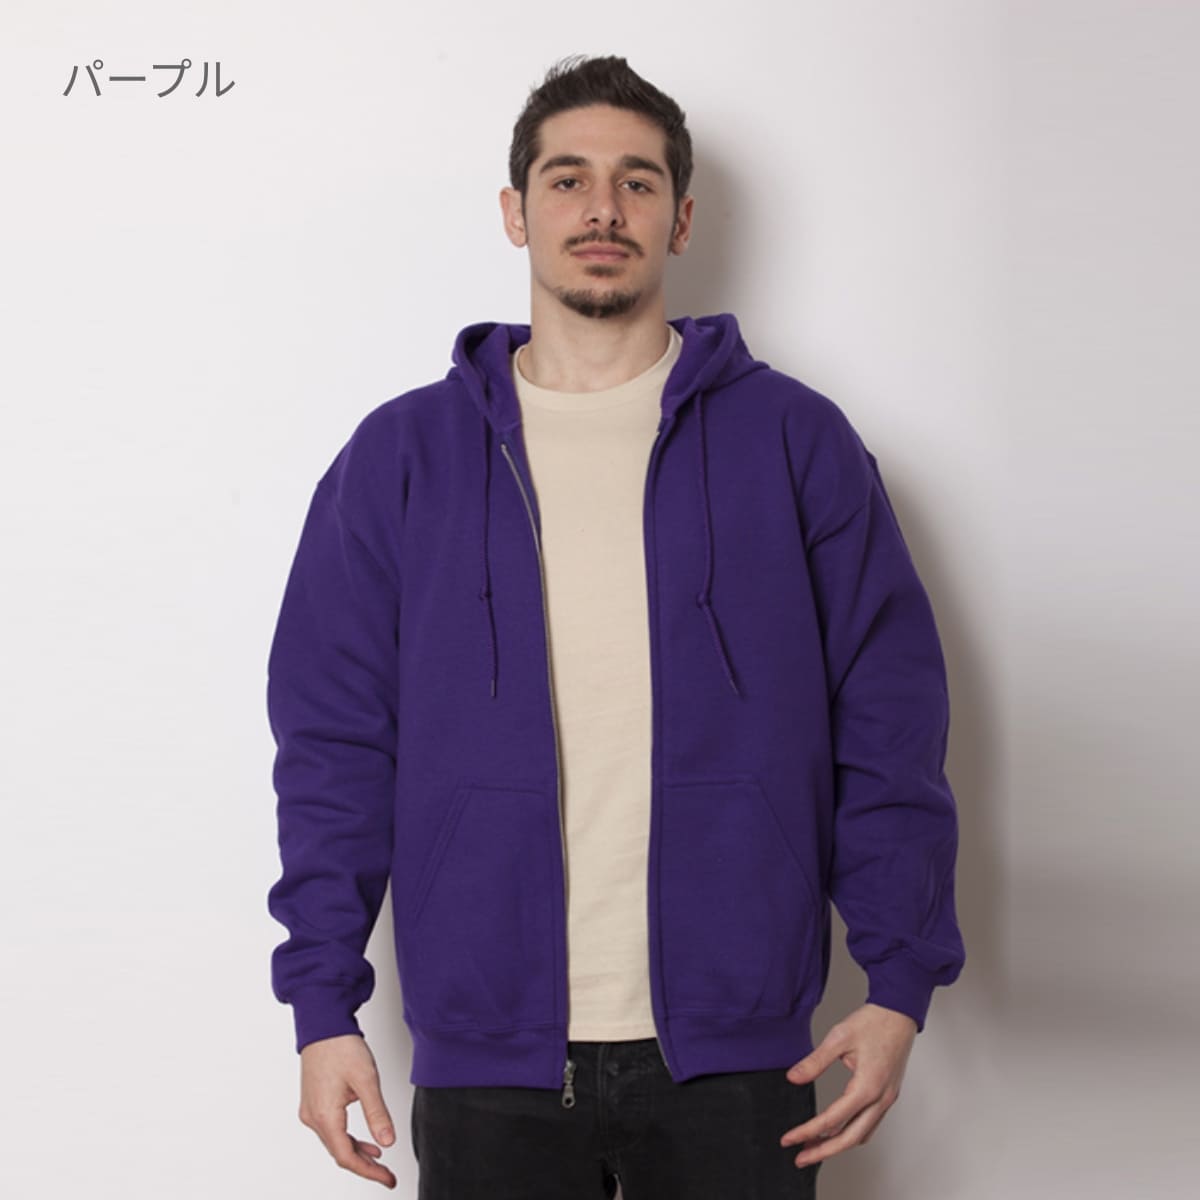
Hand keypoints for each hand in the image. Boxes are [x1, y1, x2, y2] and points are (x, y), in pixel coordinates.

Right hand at [299, 1033, 397, 1188]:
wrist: (323, 1024)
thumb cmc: (341, 1046)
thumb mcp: (366, 1080)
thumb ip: (377, 1113)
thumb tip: (388, 1142)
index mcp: (325, 1116)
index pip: (346, 1157)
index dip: (369, 1172)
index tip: (387, 1179)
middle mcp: (313, 1117)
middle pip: (339, 1153)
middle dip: (364, 1166)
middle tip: (387, 1175)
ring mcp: (310, 1110)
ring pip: (334, 1142)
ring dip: (356, 1152)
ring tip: (379, 1159)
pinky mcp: (313, 1102)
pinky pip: (330, 1130)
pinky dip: (347, 1138)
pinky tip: (364, 1140)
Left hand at [779, 1002, 917, 1169]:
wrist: (900, 1012)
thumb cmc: (873, 1022)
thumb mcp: (839, 1037)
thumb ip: (815, 1061)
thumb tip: (793, 1078)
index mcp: (867, 1087)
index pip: (832, 1120)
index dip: (808, 1132)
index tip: (789, 1140)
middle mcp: (880, 1099)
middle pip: (850, 1138)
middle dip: (823, 1151)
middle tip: (800, 1158)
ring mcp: (887, 1099)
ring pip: (862, 1134)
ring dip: (838, 1145)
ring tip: (815, 1147)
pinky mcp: (889, 1094)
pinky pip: (871, 1124)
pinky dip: (853, 1133)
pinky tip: (838, 1131)